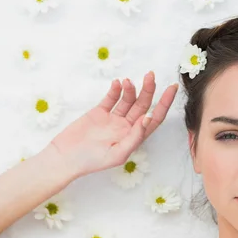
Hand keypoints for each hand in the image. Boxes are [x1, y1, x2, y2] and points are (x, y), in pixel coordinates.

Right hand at [46, 71, 178, 178]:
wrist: (65, 157)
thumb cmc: (91, 161)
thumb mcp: (118, 153)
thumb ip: (135, 137)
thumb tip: (147, 119)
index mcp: (135, 137)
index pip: (155, 118)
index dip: (165, 104)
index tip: (172, 88)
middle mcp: (127, 127)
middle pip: (143, 105)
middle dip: (149, 90)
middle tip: (151, 75)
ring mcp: (113, 119)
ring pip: (128, 100)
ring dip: (131, 89)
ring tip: (128, 81)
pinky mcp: (99, 112)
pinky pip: (111, 98)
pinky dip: (115, 90)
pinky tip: (118, 83)